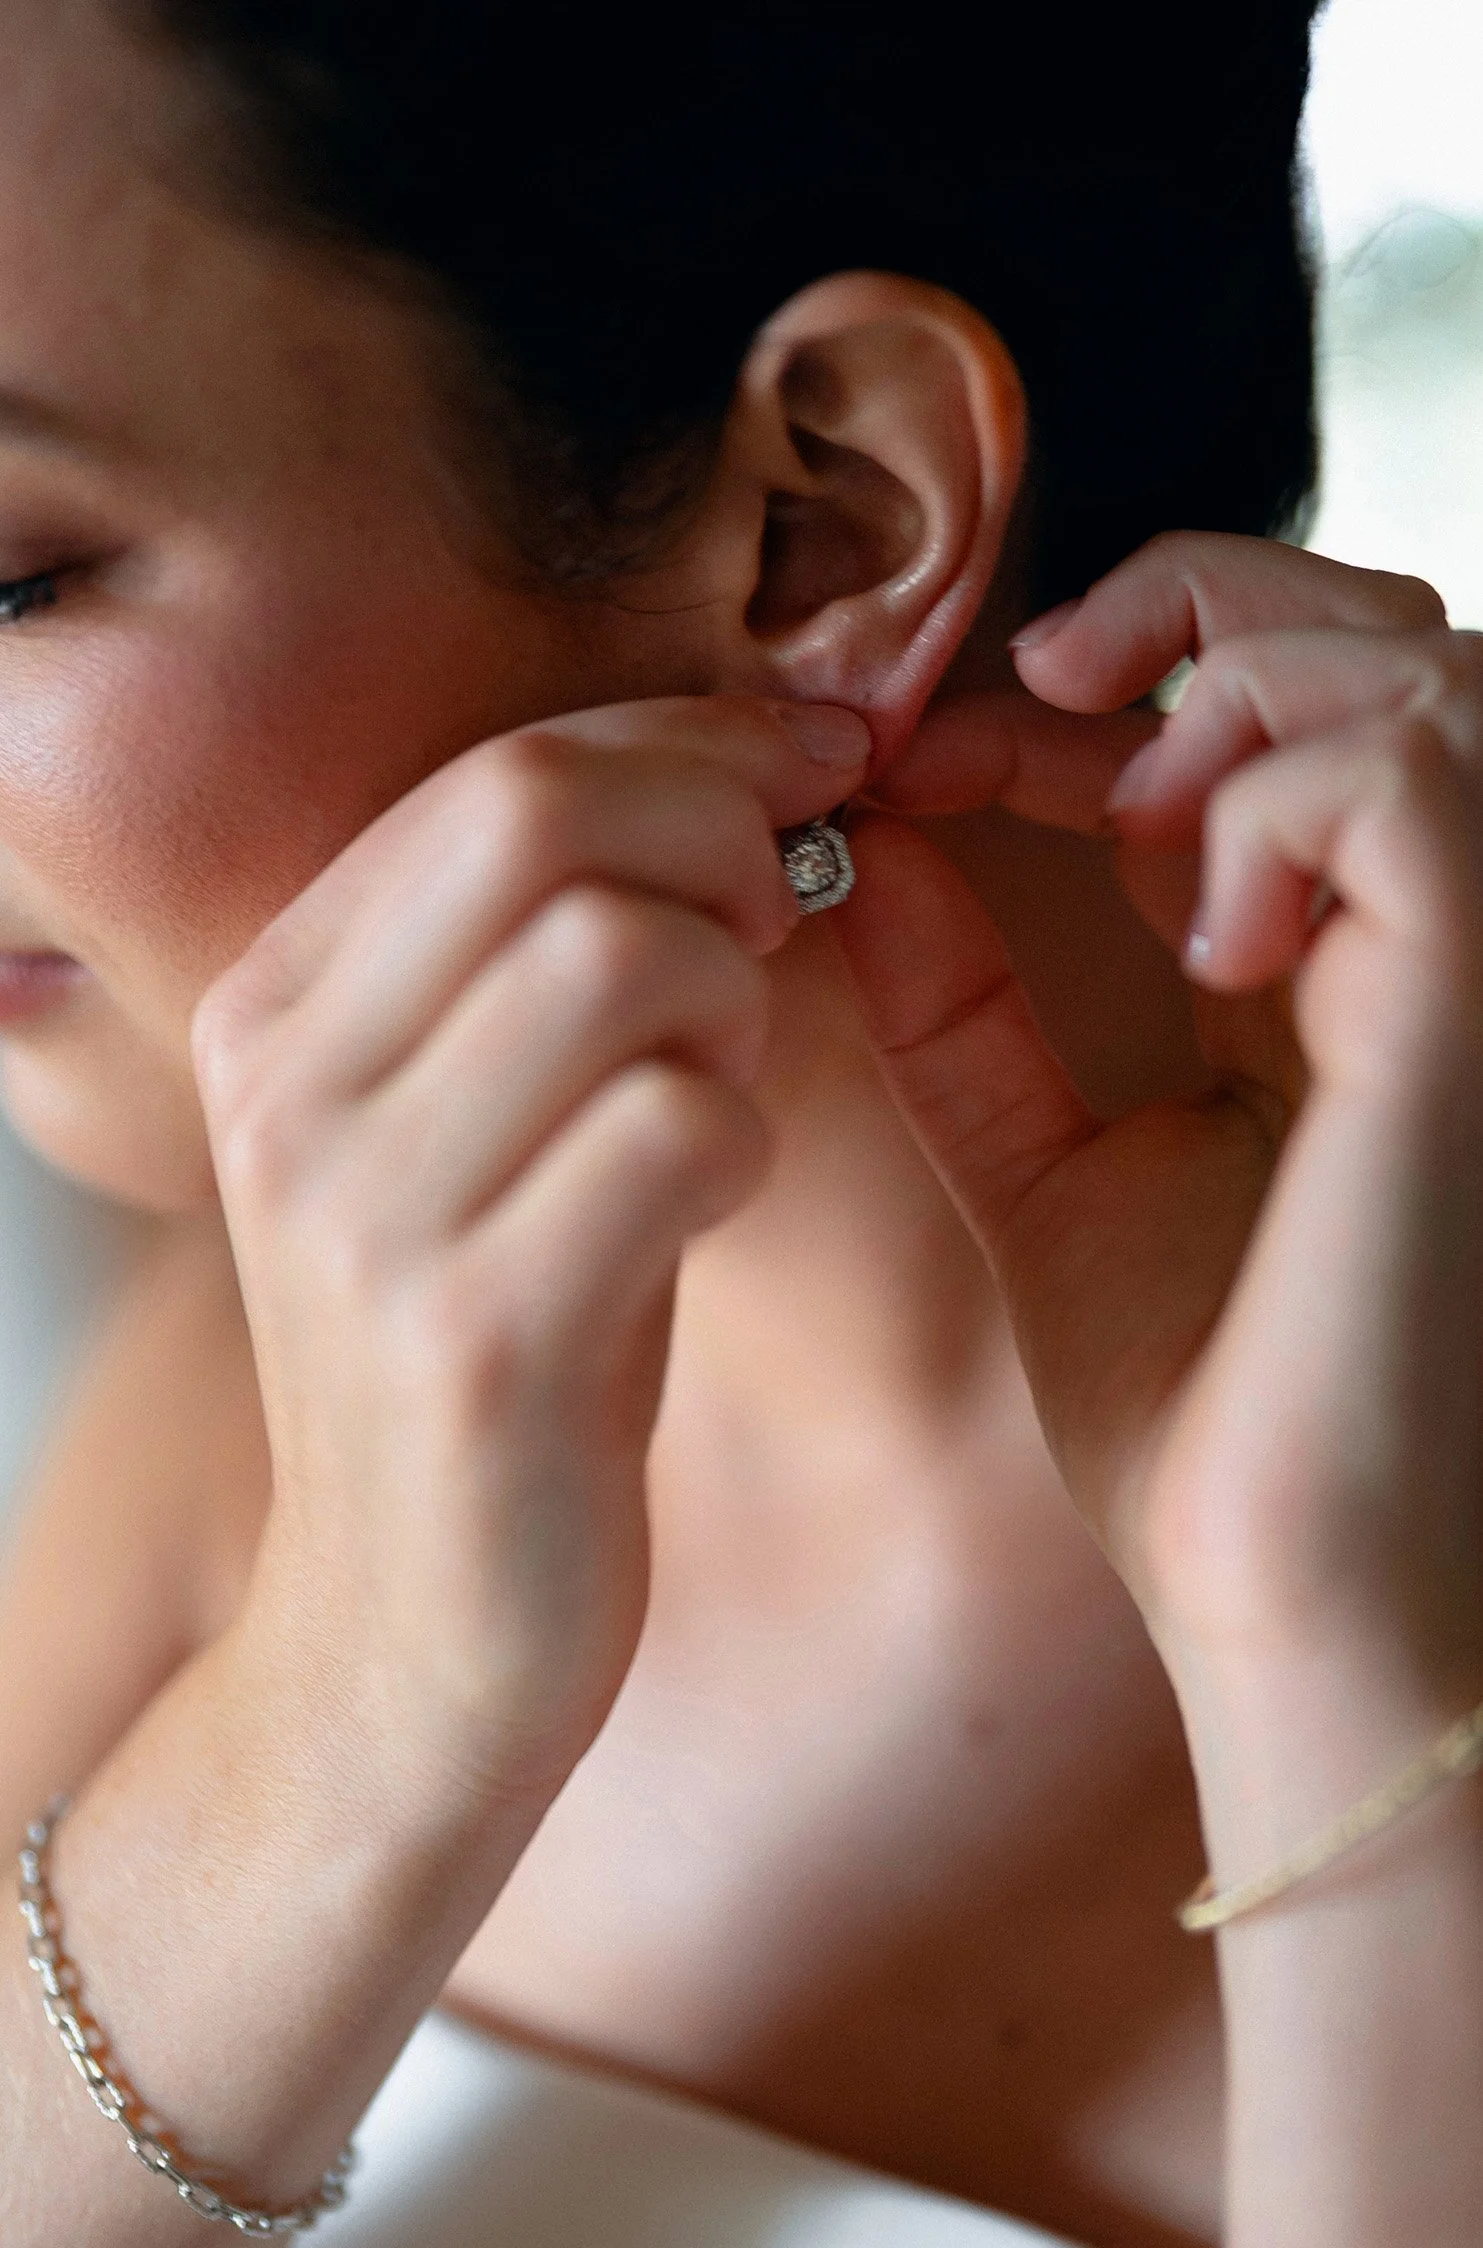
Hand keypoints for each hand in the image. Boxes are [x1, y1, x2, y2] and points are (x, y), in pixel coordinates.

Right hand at [191, 695, 868, 1795]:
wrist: (400, 1650)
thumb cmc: (481, 1363)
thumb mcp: (454, 1139)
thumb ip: (531, 966)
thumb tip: (725, 788)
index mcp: (270, 1014)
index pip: (489, 770)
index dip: (683, 738)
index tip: (809, 763)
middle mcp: (286, 1092)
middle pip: (543, 818)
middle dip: (724, 828)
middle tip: (790, 907)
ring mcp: (367, 1216)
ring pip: (622, 958)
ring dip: (737, 998)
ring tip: (728, 1077)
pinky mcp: (478, 1341)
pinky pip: (682, 1128)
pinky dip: (748, 1138)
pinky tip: (719, 1197)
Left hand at [834, 535, 1482, 1743]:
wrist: (1288, 1591)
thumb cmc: (1203, 1415)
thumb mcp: (1047, 1167)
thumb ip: (966, 1006)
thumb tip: (866, 848)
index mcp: (1324, 971)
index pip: (1250, 724)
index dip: (1098, 683)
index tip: (922, 746)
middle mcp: (1424, 945)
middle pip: (1374, 636)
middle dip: (1187, 617)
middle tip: (1032, 699)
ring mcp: (1472, 969)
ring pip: (1414, 667)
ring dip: (1232, 701)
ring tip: (1130, 839)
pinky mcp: (1478, 1007)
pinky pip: (1412, 779)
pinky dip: (1276, 804)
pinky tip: (1202, 938)